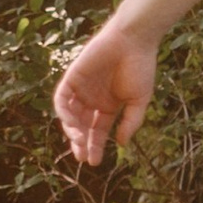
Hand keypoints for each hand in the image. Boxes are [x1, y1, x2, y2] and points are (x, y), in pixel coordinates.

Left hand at [53, 20, 157, 166]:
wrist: (133, 40)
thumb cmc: (140, 67)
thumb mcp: (139, 100)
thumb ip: (130, 122)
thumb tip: (121, 144)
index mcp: (108, 106)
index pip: (98, 131)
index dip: (95, 147)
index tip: (94, 162)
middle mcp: (92, 100)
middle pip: (82, 126)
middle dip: (81, 143)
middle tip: (83, 156)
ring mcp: (81, 89)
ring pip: (70, 115)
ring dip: (72, 130)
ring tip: (80, 141)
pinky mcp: (72, 77)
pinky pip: (62, 99)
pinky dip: (64, 112)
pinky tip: (73, 123)